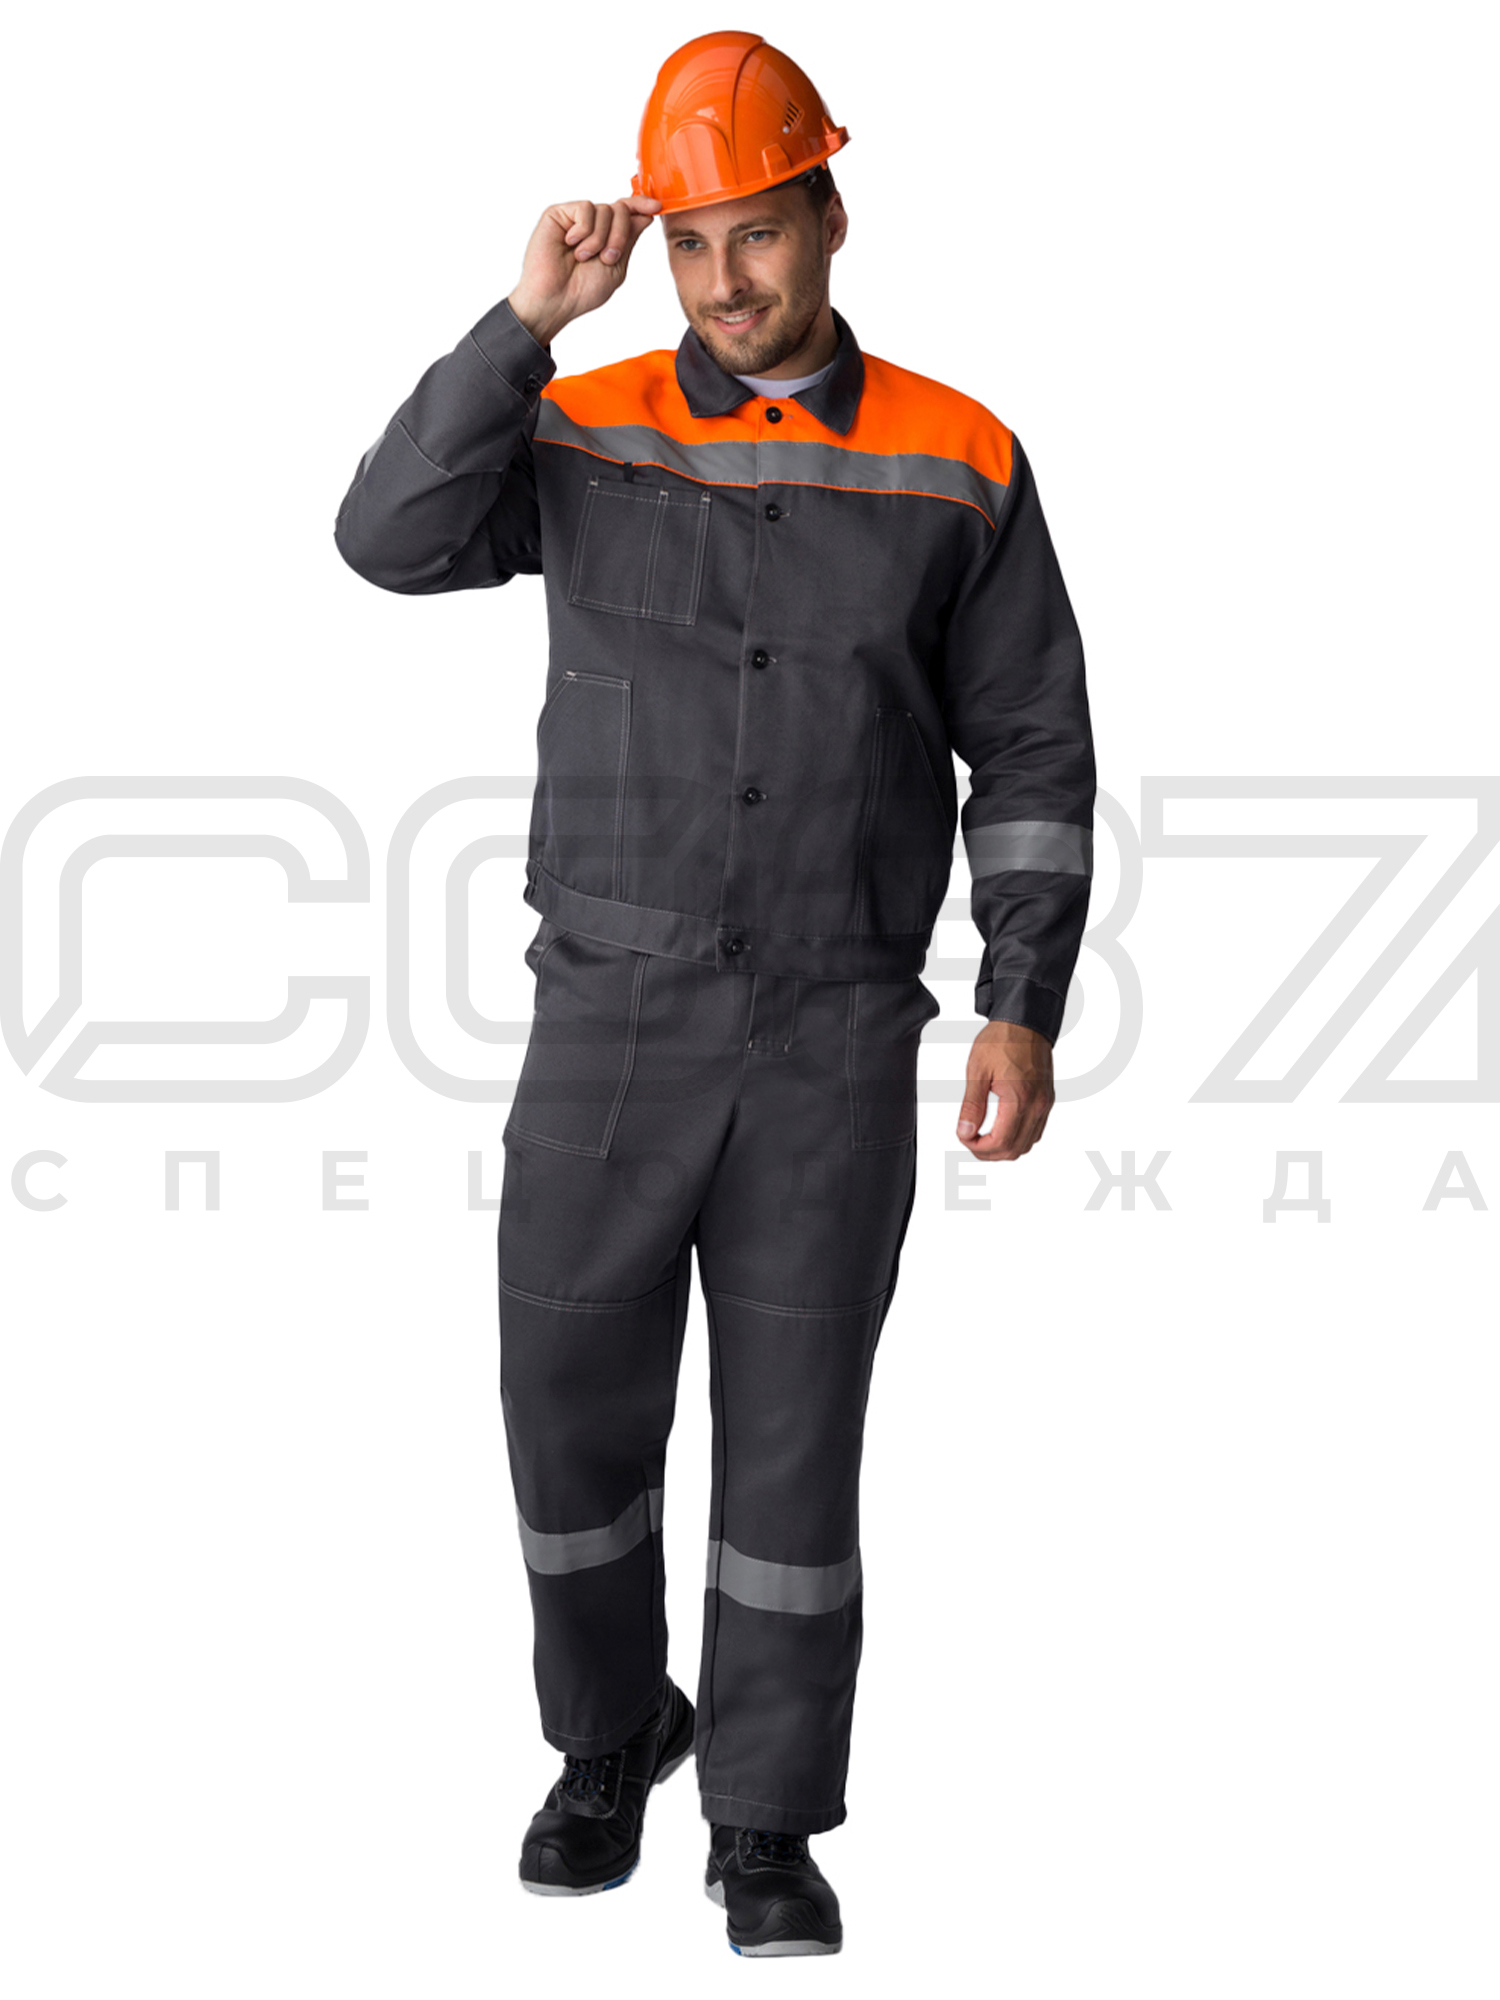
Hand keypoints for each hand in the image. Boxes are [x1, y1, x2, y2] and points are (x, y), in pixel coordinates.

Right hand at [508, 195, 663, 346]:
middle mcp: (592, 225)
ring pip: (604, 209)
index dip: (641, 206)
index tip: (656, 207)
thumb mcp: (616, 267)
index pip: (627, 213)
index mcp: (607, 237)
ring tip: (583, 257)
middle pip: (620, 210)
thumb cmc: (581, 291)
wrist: (555, 301)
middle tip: (607, 258)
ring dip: (599, 239)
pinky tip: (571, 244)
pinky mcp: (558, 214)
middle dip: (619, 235)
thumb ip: (629, 240)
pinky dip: (583, 230)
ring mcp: (575, 218)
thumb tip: (645, 216)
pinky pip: (585, 208)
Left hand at [955, 1019, 1054, 1161]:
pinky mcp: (1047, 1100)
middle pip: (1015, 1150)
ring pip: (1027, 1144)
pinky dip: (1018, 1138)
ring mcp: (1045, 1104)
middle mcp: (1037, 1105)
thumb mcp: (977, 1071)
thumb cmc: (1002, 1040)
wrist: (1026, 1021)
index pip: (1000, 1142)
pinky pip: (1035, 1131)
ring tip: (983, 1138)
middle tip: (970, 1141)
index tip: (964, 1138)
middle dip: (989, 1153)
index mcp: (1019, 1098)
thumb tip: (965, 1132)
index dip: (979, 1148)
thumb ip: (972, 1105)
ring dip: (1004, 1148)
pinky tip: (1002, 1129)